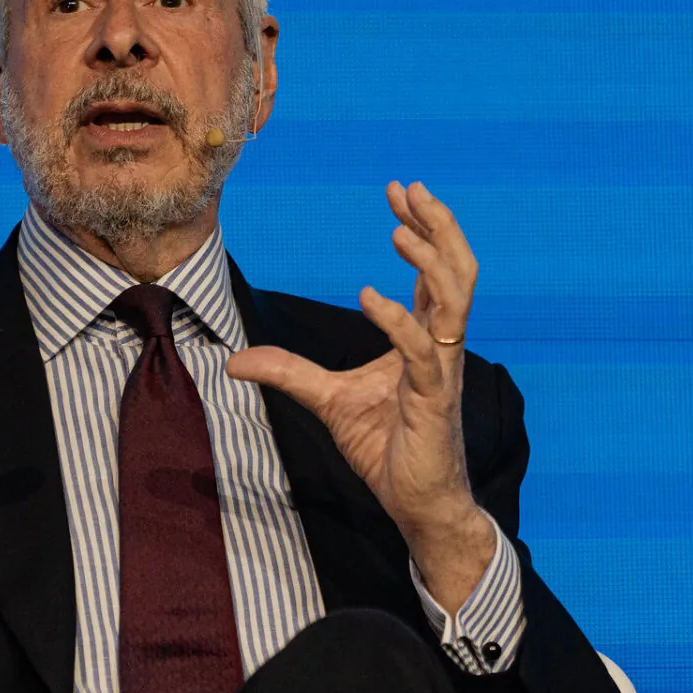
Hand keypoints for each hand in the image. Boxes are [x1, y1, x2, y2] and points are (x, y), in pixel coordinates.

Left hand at [226, 181, 492, 608]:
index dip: (422, 230)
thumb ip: (288, 373)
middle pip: (457, 271)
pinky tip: (368, 296)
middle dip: (439, 226)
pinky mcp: (434, 399)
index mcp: (425, 338)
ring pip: (455, 300)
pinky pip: (423, 349)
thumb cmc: (387, 449)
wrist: (417, 503)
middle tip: (410, 189)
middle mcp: (441, 346)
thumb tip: (234, 360)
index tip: (398, 193)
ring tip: (400, 231)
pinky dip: (397, 319)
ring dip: (431, 261)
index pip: (433, 272)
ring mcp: (442, 370)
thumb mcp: (326, 400)